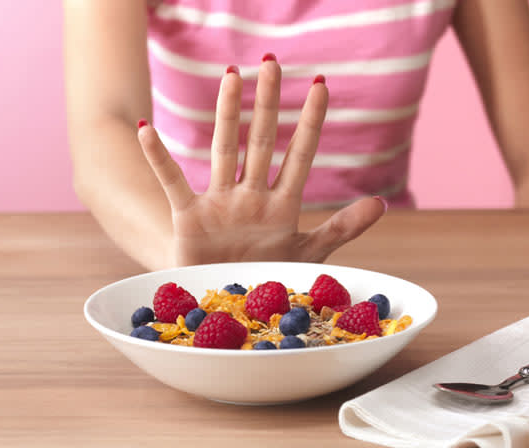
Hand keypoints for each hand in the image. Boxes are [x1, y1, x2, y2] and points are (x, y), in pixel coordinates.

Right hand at [137, 58, 385, 266]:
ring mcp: (219, 204)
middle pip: (261, 141)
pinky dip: (159, 158)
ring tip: (232, 77)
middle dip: (268, 103)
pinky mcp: (189, 218)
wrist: (225, 304)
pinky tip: (147, 129)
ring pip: (224, 150)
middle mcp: (251, 197)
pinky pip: (172, 183)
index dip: (310, 122)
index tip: (320, 85)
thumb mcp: (308, 254)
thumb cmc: (264, 276)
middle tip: (271, 63)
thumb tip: (381, 203)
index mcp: (281, 205)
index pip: (299, 155)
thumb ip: (341, 228)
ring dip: (227, 114)